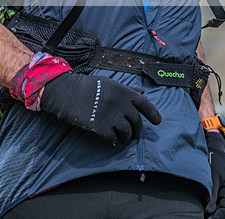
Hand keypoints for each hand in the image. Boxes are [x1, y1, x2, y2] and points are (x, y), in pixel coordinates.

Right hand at [40, 72, 161, 143]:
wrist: (68, 92)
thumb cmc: (88, 86)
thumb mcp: (110, 83)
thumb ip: (127, 89)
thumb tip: (143, 92)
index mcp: (123, 91)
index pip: (144, 103)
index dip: (153, 113)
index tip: (157, 121)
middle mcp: (120, 103)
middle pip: (136, 121)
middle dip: (137, 129)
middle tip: (134, 133)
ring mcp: (111, 116)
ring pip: (127, 132)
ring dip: (127, 137)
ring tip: (123, 138)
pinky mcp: (101, 127)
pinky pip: (114, 138)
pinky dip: (115, 141)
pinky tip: (113, 140)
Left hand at [205, 131, 224, 218]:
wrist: (211, 147)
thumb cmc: (213, 161)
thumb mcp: (212, 177)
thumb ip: (211, 195)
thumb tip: (208, 212)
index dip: (219, 218)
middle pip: (223, 211)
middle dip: (214, 216)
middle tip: (201, 218)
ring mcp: (222, 191)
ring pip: (218, 207)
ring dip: (211, 212)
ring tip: (199, 214)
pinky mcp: (216, 189)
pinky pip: (214, 201)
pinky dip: (208, 206)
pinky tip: (200, 208)